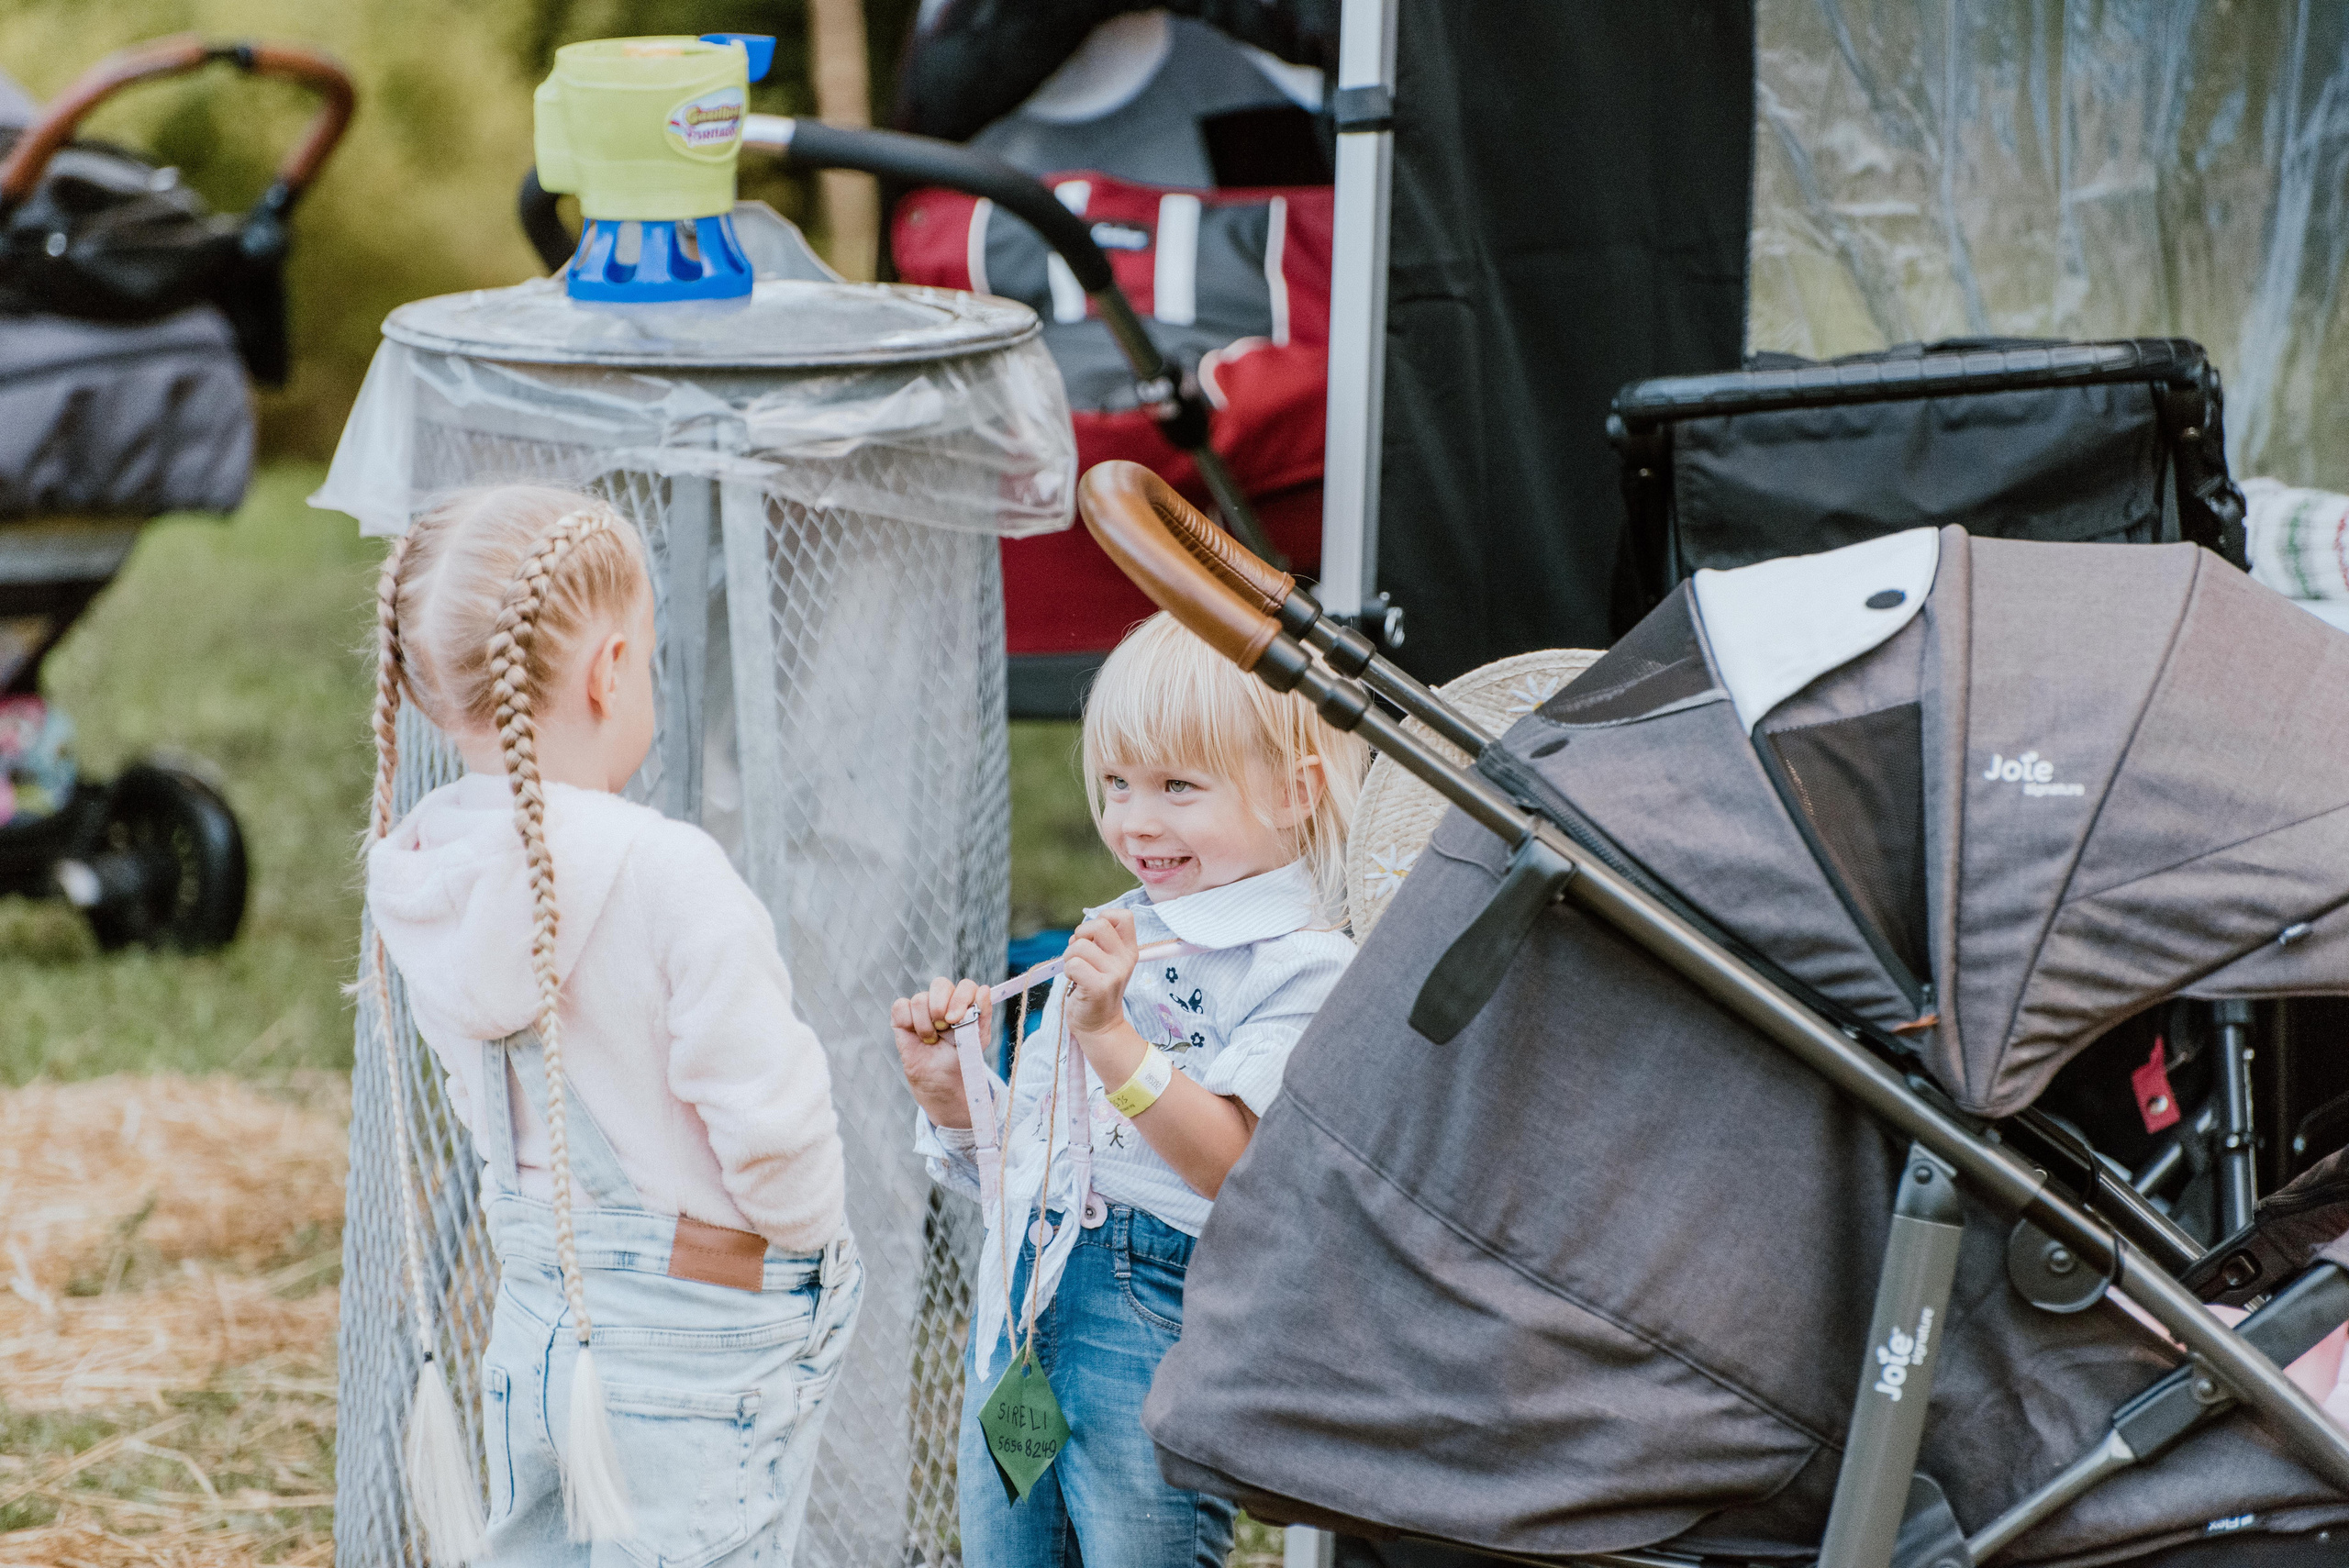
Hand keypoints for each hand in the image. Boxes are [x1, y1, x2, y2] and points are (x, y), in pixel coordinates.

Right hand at [891, 976, 985, 1128]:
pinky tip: (916, 1036)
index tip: (956, 1019)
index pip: (965, 986)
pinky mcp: (902, 1015)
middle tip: (943, 1028)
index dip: (960, 998)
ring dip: (926, 1025)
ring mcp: (922, 1006)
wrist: (941, 1079)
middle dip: (940, 1007)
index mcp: (963, 1001)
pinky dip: (909, 1023)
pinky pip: (901, 1006)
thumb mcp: (979, 1038)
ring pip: (919, 999)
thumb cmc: (961, 1056)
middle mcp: (943, 999)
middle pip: (940, 984)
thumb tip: (984, 989)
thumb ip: (983, 1013)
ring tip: (932, 1040)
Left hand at [1061, 911, 1138, 1043]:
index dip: (1102, 918)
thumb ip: (1098, 941)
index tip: (1094, 937)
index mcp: (1129, 949)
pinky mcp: (1099, 987)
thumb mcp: (1106, 961)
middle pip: (1099, 925)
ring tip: (1076, 971)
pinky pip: (1073, 964)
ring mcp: (1115, 973)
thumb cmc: (1096, 987)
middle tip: (1080, 954)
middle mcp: (1125, 959)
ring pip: (1080, 945)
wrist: (1100, 1024)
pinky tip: (1075, 981)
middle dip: (1080, 935)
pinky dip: (1067, 971)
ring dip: (1069, 957)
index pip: (1124, 915)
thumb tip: (1081, 930)